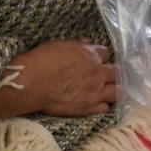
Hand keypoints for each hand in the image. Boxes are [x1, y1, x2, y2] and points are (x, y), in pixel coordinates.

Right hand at [0, 40, 116, 120]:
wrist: (32, 82)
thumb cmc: (43, 60)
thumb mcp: (61, 44)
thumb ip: (78, 45)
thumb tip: (87, 43)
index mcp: (91, 55)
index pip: (106, 53)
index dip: (102, 57)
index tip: (98, 61)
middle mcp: (98, 73)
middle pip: (118, 72)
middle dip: (114, 73)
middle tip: (107, 76)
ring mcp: (95, 91)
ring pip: (117, 91)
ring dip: (114, 90)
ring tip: (109, 91)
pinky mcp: (88, 107)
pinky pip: (105, 107)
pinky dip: (103, 105)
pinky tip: (98, 103)